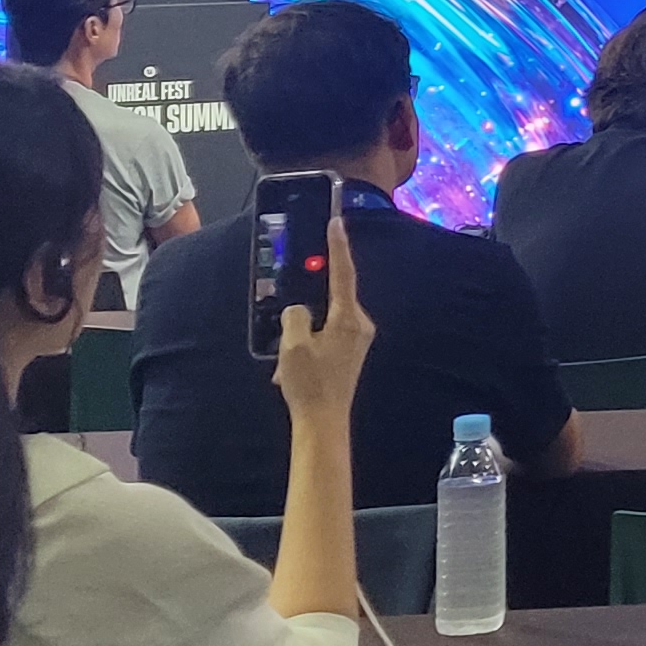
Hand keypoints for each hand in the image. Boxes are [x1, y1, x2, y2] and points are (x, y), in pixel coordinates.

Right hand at [270, 210, 373, 422]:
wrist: (323, 422)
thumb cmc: (310, 384)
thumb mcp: (293, 344)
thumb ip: (295, 316)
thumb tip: (300, 311)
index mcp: (349, 318)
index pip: (343, 273)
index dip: (338, 246)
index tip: (337, 222)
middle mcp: (359, 325)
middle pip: (330, 299)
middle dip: (305, 311)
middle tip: (288, 331)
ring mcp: (357, 340)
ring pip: (323, 321)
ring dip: (301, 336)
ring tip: (285, 364)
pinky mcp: (350, 354)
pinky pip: (325, 337)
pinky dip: (305, 348)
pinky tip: (291, 371)